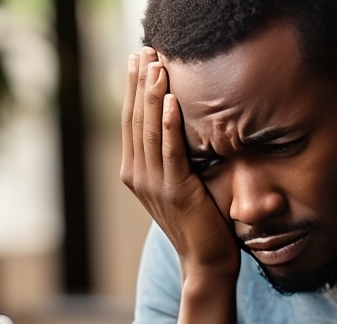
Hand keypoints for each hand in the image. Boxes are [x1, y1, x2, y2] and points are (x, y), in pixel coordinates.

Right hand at [121, 48, 239, 279]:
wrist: (205, 260)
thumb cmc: (199, 220)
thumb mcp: (180, 182)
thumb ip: (173, 155)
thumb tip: (179, 121)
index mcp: (135, 172)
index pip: (130, 121)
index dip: (132, 88)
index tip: (137, 57)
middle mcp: (137, 176)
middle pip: (135, 119)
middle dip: (139, 82)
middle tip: (144, 50)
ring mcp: (154, 185)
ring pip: (149, 131)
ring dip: (153, 95)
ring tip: (157, 66)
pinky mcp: (177, 191)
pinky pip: (171, 152)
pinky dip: (170, 125)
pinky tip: (173, 101)